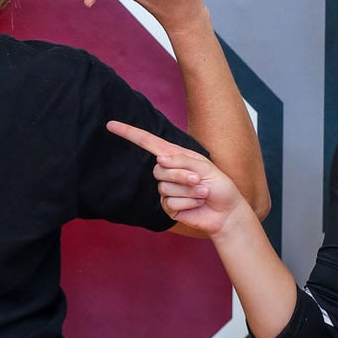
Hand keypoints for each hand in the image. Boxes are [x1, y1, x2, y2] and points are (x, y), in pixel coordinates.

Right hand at [106, 120, 244, 236]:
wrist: (226, 212)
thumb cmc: (220, 186)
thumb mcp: (205, 167)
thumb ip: (182, 161)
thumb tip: (160, 160)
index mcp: (176, 156)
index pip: (147, 142)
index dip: (129, 133)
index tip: (110, 125)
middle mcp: (168, 171)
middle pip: (159, 169)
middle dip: (181, 175)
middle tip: (200, 180)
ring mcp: (166, 190)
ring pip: (165, 187)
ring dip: (189, 191)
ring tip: (203, 193)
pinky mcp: (169, 208)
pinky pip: (171, 203)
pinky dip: (188, 203)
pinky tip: (198, 204)